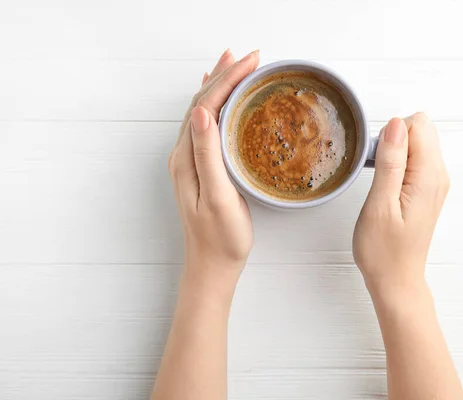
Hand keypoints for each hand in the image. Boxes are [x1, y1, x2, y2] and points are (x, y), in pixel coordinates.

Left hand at [168, 49, 259, 282]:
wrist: (212, 265)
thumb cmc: (220, 237)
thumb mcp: (217, 197)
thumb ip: (208, 155)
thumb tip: (203, 113)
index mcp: (187, 157)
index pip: (206, 105)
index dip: (228, 79)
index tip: (251, 61)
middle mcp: (184, 154)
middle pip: (202, 102)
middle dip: (225, 75)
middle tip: (249, 56)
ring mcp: (190, 160)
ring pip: (203, 111)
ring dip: (219, 85)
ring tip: (234, 64)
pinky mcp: (200, 168)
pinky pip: (206, 127)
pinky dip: (215, 105)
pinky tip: (218, 101)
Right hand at [352, 113, 449, 296]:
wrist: (396, 280)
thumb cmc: (384, 251)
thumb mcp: (379, 204)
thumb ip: (390, 162)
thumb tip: (396, 125)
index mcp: (429, 177)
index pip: (418, 124)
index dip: (391, 135)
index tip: (378, 161)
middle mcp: (438, 176)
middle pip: (421, 129)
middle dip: (394, 141)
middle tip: (379, 174)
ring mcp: (434, 183)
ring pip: (417, 143)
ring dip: (394, 153)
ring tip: (383, 184)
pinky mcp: (426, 190)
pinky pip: (415, 159)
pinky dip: (398, 164)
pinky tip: (387, 187)